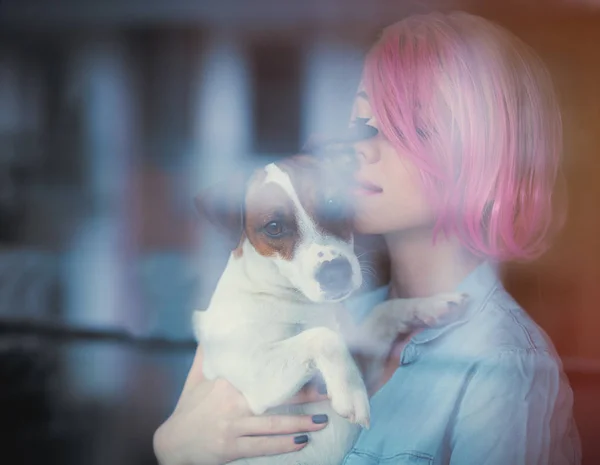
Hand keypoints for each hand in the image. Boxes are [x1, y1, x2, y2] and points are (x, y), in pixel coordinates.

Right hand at [153, 346, 329, 464]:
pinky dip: (284, 445)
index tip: (308, 364)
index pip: (262, 373)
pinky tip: (303, 441)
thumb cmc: (189, 408)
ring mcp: (232, 427)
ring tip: (323, 419)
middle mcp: (231, 403)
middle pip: (274, 398)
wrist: (172, 444)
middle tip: (328, 392)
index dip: (286, 370)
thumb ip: (208, 353)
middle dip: (303, 396)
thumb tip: (209, 322)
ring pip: (273, 425)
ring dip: (300, 422)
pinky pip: (263, 447)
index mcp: (227, 383)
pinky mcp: (232, 448)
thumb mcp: (197, 378)